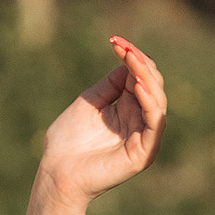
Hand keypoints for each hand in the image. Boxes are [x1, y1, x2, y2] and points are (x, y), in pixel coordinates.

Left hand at [35, 33, 168, 213]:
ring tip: (133, 61)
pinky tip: (140, 86)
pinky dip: (150, 103)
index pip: (140, 78)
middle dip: (139, 63)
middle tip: (123, 48)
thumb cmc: (67, 142)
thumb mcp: (89, 103)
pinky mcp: (144, 153)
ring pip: (157, 101)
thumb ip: (111, 85)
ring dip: (147, 78)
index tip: (114, 41)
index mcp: (128, 110)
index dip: (131, 57)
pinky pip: (154, 124)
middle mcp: (140, 123)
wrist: (56, 172)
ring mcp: (144, 138)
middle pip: (152, 86)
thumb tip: (130, 62)